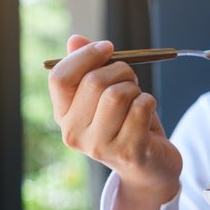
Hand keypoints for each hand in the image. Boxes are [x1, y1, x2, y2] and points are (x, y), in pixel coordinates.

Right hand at [48, 35, 182, 209]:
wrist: (150, 169)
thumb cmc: (127, 125)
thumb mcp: (105, 96)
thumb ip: (89, 68)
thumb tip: (75, 39)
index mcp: (63, 116)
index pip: (60, 77)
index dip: (85, 55)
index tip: (107, 48)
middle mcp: (74, 134)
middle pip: (94, 82)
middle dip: (121, 71)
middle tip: (131, 81)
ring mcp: (100, 146)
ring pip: (118, 93)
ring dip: (136, 89)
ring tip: (137, 101)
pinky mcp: (128, 152)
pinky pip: (141, 107)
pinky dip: (149, 102)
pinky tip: (147, 117)